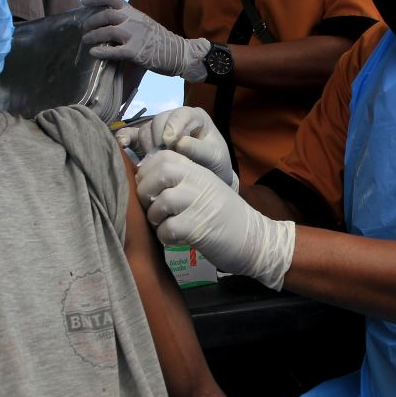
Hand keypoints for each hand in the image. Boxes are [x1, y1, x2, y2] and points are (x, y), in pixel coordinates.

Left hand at [80, 0, 210, 80]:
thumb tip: (110, 26)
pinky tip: (93, 53)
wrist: (181, 53)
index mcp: (135, 13)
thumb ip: (130, 23)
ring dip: (93, 36)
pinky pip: (115, 50)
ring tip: (86, 41)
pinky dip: (102, 51)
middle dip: (92, 21)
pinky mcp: (136, 52)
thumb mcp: (145, 24)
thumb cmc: (162, 41)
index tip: (84, 1)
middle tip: (84, 29)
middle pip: (107, 15)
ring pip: (108, 31)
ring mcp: (135, 36)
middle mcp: (134, 21)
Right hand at [116, 107, 238, 190]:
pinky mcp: (146, 140)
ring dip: (147, 147)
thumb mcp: (215, 157)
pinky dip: (124, 139)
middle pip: (158, 121)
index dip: (173, 126)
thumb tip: (179, 144)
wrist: (209, 180)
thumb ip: (200, 150)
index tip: (171, 142)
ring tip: (156, 164)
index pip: (180, 113)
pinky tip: (122, 147)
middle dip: (159, 139)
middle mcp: (174, 119)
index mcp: (194, 116)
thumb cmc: (215, 165)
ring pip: (145, 130)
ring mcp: (159, 129)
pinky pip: (131, 135)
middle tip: (163, 158)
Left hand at [136, 150, 293, 289]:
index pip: (161, 156)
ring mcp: (198, 203)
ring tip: (165, 226)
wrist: (254, 238)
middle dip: (145, 194)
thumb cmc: (224, 214)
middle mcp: (198, 181)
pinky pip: (167, 229)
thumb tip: (142, 177)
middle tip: (153, 209)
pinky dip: (164, 237)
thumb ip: (179, 178)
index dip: (146, 172)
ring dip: (155, 219)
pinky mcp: (198, 227)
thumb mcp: (204, 186)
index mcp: (197, 169)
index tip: (150, 189)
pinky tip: (174, 239)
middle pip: (158, 174)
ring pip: (159, 203)